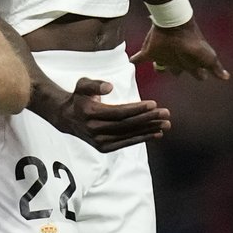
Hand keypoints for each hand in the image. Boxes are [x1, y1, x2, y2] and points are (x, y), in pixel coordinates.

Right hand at [33, 78, 170, 152]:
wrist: (66, 118)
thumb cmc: (79, 98)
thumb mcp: (82, 84)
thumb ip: (95, 84)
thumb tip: (109, 87)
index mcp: (90, 113)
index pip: (119, 113)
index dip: (137, 109)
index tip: (153, 104)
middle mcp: (95, 130)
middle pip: (126, 125)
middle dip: (148, 119)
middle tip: (165, 114)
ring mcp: (99, 141)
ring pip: (128, 135)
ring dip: (149, 130)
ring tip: (166, 125)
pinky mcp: (104, 148)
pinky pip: (126, 143)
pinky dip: (142, 138)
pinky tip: (156, 134)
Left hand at [131, 19, 229, 80]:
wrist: (175, 27)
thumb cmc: (193, 43)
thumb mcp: (208, 57)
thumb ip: (216, 68)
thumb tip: (227, 77)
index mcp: (190, 63)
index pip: (196, 72)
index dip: (199, 75)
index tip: (202, 77)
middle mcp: (176, 60)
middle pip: (176, 70)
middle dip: (175, 71)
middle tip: (174, 72)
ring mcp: (163, 55)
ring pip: (160, 65)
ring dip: (158, 67)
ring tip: (156, 66)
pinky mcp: (149, 51)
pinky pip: (139, 58)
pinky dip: (134, 59)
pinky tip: (130, 61)